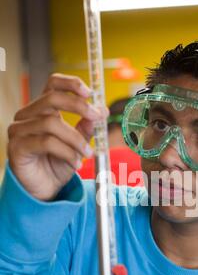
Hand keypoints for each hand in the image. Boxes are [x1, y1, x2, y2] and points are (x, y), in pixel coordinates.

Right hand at [7, 73, 107, 200]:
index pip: (52, 85)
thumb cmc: (58, 165)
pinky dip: (66, 152)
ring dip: (76, 138)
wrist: (45, 190)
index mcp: (42, 110)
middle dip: (78, 106)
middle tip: (97, 117)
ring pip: (51, 123)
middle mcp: (27, 116)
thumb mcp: (78, 144)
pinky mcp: (17, 147)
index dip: (71, 84)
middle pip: (51, 98)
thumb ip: (87, 127)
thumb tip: (101, 110)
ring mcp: (19, 130)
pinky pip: (46, 142)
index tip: (90, 92)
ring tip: (88, 153)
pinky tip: (76, 163)